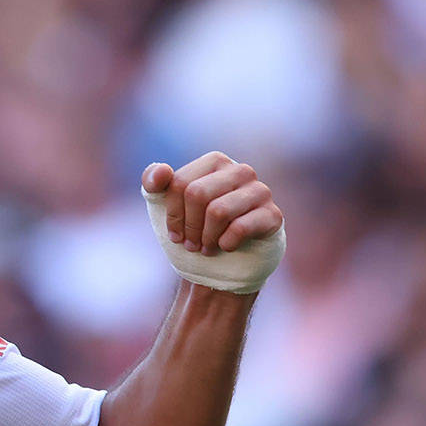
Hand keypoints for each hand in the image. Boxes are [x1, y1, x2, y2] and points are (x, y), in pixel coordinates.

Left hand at [141, 152, 284, 293]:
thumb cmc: (194, 228)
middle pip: (197, 194)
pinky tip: (225, 247)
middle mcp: (241, 171)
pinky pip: (240, 228)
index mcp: (215, 162)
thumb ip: (153, 183)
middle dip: (189, 226)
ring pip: (218, 211)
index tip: (174, 233)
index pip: (180, 183)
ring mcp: (260, 191)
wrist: (223, 263)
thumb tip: (161, 172)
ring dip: (205, 238)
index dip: (172, 214)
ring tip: (205, 248)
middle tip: (191, 244)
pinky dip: (225, 244)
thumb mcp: (164, 205)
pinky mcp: (272, 215)